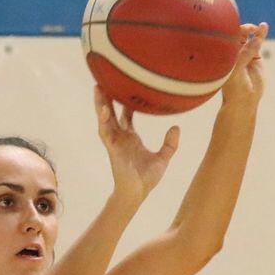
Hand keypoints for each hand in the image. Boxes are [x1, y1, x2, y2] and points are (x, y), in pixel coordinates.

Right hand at [94, 85, 179, 204]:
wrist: (138, 193)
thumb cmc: (147, 178)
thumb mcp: (163, 158)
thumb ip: (170, 144)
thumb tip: (176, 127)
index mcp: (131, 138)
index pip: (126, 116)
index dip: (125, 103)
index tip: (126, 86)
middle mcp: (120, 138)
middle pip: (111, 113)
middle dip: (107, 98)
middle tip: (104, 80)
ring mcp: (115, 143)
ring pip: (105, 120)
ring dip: (100, 105)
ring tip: (97, 88)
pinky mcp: (112, 149)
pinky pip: (106, 133)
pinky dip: (104, 121)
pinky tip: (103, 110)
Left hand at [221, 22, 268, 112]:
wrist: (244, 100)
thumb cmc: (234, 88)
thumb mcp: (236, 71)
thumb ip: (245, 55)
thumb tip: (256, 39)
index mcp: (222, 56)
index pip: (226, 38)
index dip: (232, 31)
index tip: (239, 30)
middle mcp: (232, 53)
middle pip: (238, 35)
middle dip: (244, 29)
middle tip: (250, 29)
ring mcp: (244, 54)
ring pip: (249, 37)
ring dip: (254, 30)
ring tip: (259, 28)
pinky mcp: (255, 57)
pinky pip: (258, 43)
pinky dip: (261, 34)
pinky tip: (264, 27)